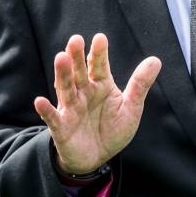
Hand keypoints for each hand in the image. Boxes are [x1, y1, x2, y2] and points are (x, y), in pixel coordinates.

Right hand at [33, 33, 161, 174]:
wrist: (97, 158)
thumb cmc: (112, 129)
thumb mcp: (131, 108)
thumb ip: (140, 84)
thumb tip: (156, 60)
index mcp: (101, 85)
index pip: (99, 65)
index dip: (99, 52)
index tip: (100, 38)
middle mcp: (83, 92)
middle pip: (79, 72)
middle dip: (77, 56)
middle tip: (75, 40)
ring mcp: (71, 108)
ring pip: (66, 88)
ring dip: (62, 74)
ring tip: (60, 58)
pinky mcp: (61, 127)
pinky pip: (53, 117)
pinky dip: (46, 110)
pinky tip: (40, 101)